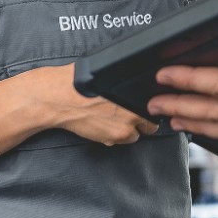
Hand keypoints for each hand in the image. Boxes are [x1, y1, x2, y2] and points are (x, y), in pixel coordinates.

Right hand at [32, 64, 158, 145]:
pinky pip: (116, 141)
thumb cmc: (84, 83)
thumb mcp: (112, 76)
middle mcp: (131, 118)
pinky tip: (103, 124)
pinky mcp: (107, 140)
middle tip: (129, 115)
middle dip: (140, 123)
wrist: (63, 98)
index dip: (149, 111)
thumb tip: (137, 85)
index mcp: (136, 101)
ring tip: (113, 119)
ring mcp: (120, 132)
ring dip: (126, 130)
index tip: (145, 110)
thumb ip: (127, 85)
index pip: (155, 112)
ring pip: (132, 136)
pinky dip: (112, 135)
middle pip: (147, 128)